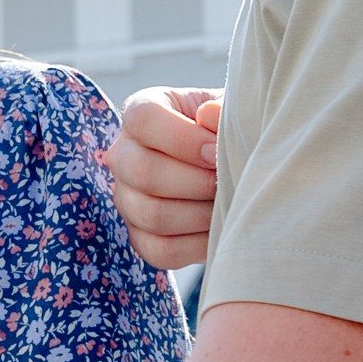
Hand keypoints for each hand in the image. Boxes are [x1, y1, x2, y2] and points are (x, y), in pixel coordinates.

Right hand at [105, 88, 220, 270]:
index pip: (143, 120)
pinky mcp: (140, 238)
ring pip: (151, 214)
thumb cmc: (232, 133)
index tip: (217, 152)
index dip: (183, 139)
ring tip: (227, 203)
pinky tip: (220, 228)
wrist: (238, 168)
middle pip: (142, 171)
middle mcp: (124, 155)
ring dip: (200, 214)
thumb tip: (208, 115)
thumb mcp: (233, 113)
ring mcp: (127, 199)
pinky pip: (160, 250)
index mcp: (142, 112)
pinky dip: (196, 245)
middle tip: (226, 182)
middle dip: (195, 181)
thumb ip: (225, 111)